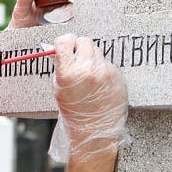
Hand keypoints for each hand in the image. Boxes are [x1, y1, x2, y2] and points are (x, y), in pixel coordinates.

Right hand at [48, 34, 128, 161]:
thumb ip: (59, 67)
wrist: (94, 130)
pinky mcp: (117, 75)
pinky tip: (98, 83)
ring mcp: (104, 71)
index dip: (63, 42)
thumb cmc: (73, 112)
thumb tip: (55, 49)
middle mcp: (88, 69)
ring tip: (88, 75)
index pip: (65, 41)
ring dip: (90, 58)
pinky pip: (107, 63)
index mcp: (69, 73)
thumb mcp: (58, 89)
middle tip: (76, 60)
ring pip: (96, 50)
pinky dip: (101, 69)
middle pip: (83, 41)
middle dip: (78, 48)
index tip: (64, 46)